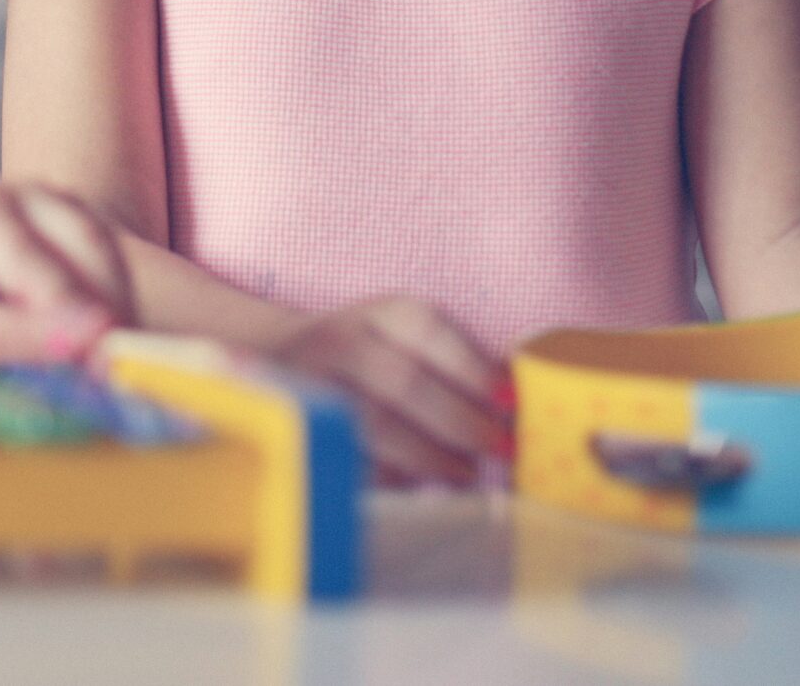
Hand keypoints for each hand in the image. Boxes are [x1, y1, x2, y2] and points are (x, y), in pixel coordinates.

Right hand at [268, 297, 508, 486]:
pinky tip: (425, 486)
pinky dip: (395, 477)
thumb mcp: (412, 337)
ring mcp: (315, 384)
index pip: (427, 330)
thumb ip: (461, 361)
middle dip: (458, 420)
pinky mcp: (305, 428)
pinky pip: (353, 458)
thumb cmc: (376, 354)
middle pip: (401, 381)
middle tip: (497, 447)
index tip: (509, 402)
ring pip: (375, 424)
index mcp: (380, 312)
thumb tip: (514, 400)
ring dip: (431, 456)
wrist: (286, 358)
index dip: (472, 367)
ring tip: (468, 473)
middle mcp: (341, 340)